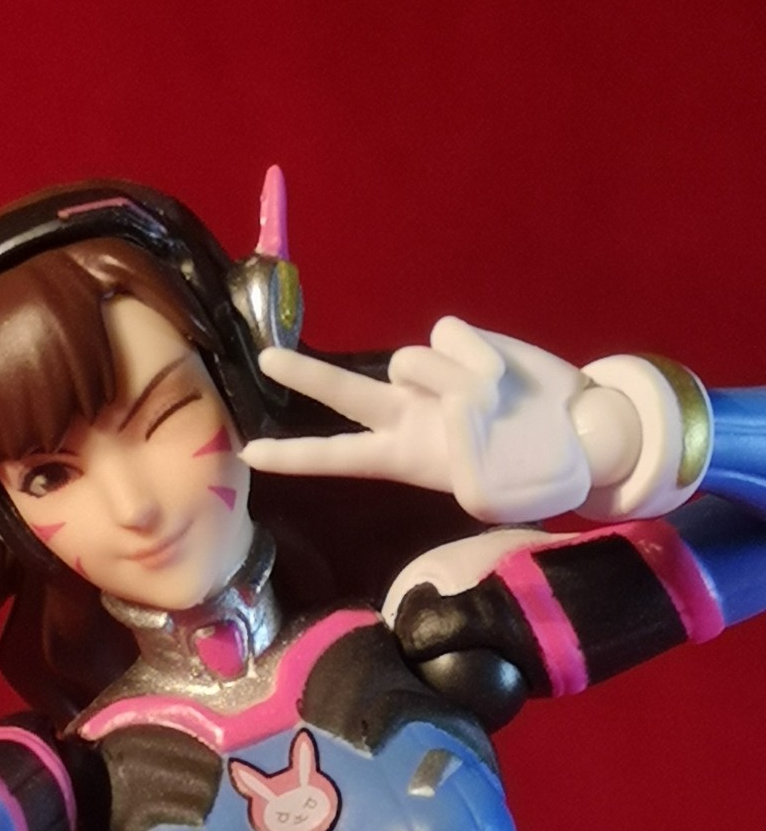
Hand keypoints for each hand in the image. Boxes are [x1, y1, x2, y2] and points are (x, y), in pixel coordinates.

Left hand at [242, 318, 640, 522]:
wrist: (580, 435)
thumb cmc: (534, 476)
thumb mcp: (493, 495)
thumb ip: (464, 457)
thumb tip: (454, 409)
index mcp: (405, 458)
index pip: (340, 457)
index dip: (296, 456)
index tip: (249, 456)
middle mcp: (408, 415)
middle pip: (345, 394)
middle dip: (305, 375)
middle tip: (266, 358)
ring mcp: (431, 377)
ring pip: (412, 360)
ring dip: (454, 379)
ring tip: (493, 403)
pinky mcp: (460, 342)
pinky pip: (447, 334)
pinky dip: (478, 353)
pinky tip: (502, 375)